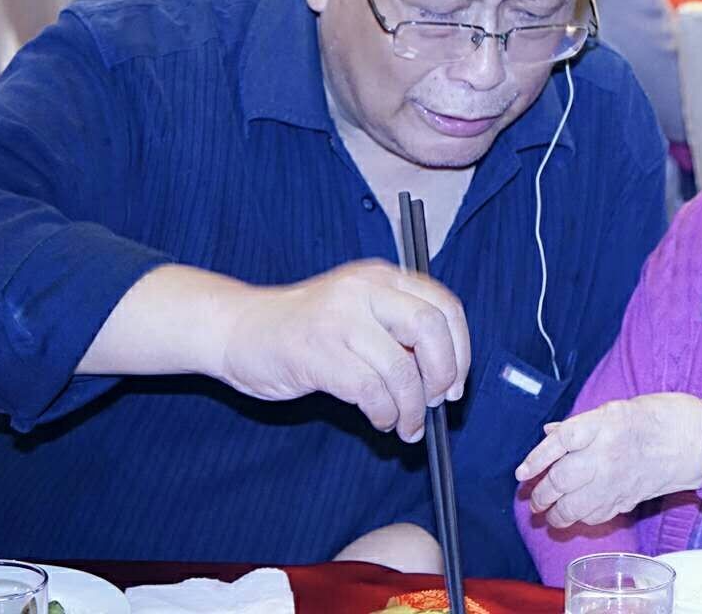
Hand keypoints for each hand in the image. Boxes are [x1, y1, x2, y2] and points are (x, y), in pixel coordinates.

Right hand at [218, 260, 469, 442]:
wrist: (241, 329)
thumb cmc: (307, 329)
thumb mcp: (358, 311)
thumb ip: (398, 329)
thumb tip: (446, 376)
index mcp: (381, 277)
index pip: (443, 305)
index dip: (460, 349)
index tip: (456, 383)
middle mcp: (363, 289)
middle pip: (429, 328)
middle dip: (442, 374)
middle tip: (436, 402)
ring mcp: (339, 318)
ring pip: (401, 369)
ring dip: (411, 408)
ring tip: (404, 424)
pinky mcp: (317, 351)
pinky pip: (370, 391)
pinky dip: (384, 413)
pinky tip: (379, 419)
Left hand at [515, 393, 701, 528]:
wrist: (696, 440)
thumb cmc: (656, 416)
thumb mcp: (614, 409)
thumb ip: (579, 424)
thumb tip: (549, 433)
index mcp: (602, 425)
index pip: (560, 442)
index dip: (536, 458)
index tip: (521, 473)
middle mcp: (607, 454)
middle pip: (562, 479)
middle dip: (542, 493)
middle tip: (533, 499)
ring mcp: (617, 479)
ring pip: (576, 506)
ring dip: (557, 514)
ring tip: (547, 515)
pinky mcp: (629, 499)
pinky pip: (597, 515)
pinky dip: (582, 519)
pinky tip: (575, 516)